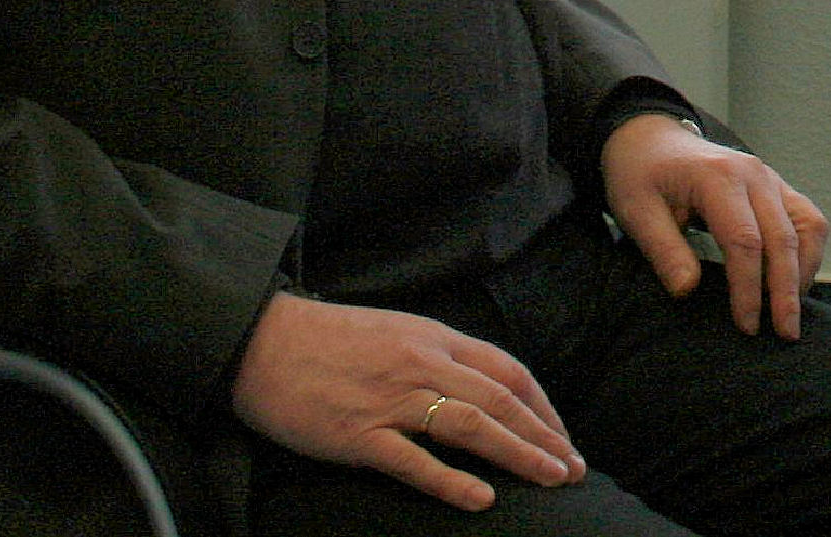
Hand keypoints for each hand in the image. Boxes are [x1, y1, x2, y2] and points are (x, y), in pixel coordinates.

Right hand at [229, 291, 578, 510]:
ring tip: (551, 479)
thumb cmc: (327, 340)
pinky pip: (412, 460)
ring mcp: (389, 400)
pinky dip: (450, 480)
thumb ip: (439, 356)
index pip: (507, 372)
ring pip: (470, 425)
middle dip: (543, 436)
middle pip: (500, 400)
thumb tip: (483, 385)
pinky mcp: (356, 434)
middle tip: (573, 468)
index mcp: (434, 339)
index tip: (562, 435)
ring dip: (518, 453)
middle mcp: (421, 364)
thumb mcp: (396, 331)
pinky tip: (482, 498)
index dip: (541, 406)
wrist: (258, 341)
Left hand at [601, 112, 828, 339]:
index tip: (746, 325)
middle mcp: (754, 174)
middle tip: (785, 333)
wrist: (650, 138)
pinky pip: (809, 218)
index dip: (749, 288)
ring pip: (808, 226)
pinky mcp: (777, 186)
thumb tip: (688, 290)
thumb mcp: (636, 210)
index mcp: (718, 178)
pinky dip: (809, 252)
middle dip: (786, 290)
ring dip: (805, 271)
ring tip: (793, 311)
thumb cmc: (640, 174)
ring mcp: (770, 178)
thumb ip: (663, 250)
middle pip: (783, 238)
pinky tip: (796, 281)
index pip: (745, 241)